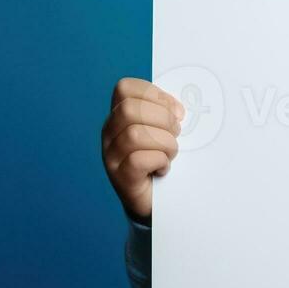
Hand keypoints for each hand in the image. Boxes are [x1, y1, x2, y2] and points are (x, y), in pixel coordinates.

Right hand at [102, 77, 183, 222]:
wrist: (156, 200)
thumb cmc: (162, 159)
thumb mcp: (165, 130)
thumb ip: (167, 113)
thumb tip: (178, 111)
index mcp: (119, 115)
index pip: (125, 88)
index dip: (155, 95)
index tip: (175, 112)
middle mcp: (110, 133)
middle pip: (130, 109)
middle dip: (163, 119)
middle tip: (175, 134)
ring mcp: (111, 156)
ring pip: (136, 134)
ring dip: (165, 143)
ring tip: (171, 153)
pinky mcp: (121, 178)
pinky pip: (139, 160)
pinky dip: (159, 162)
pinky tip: (163, 168)